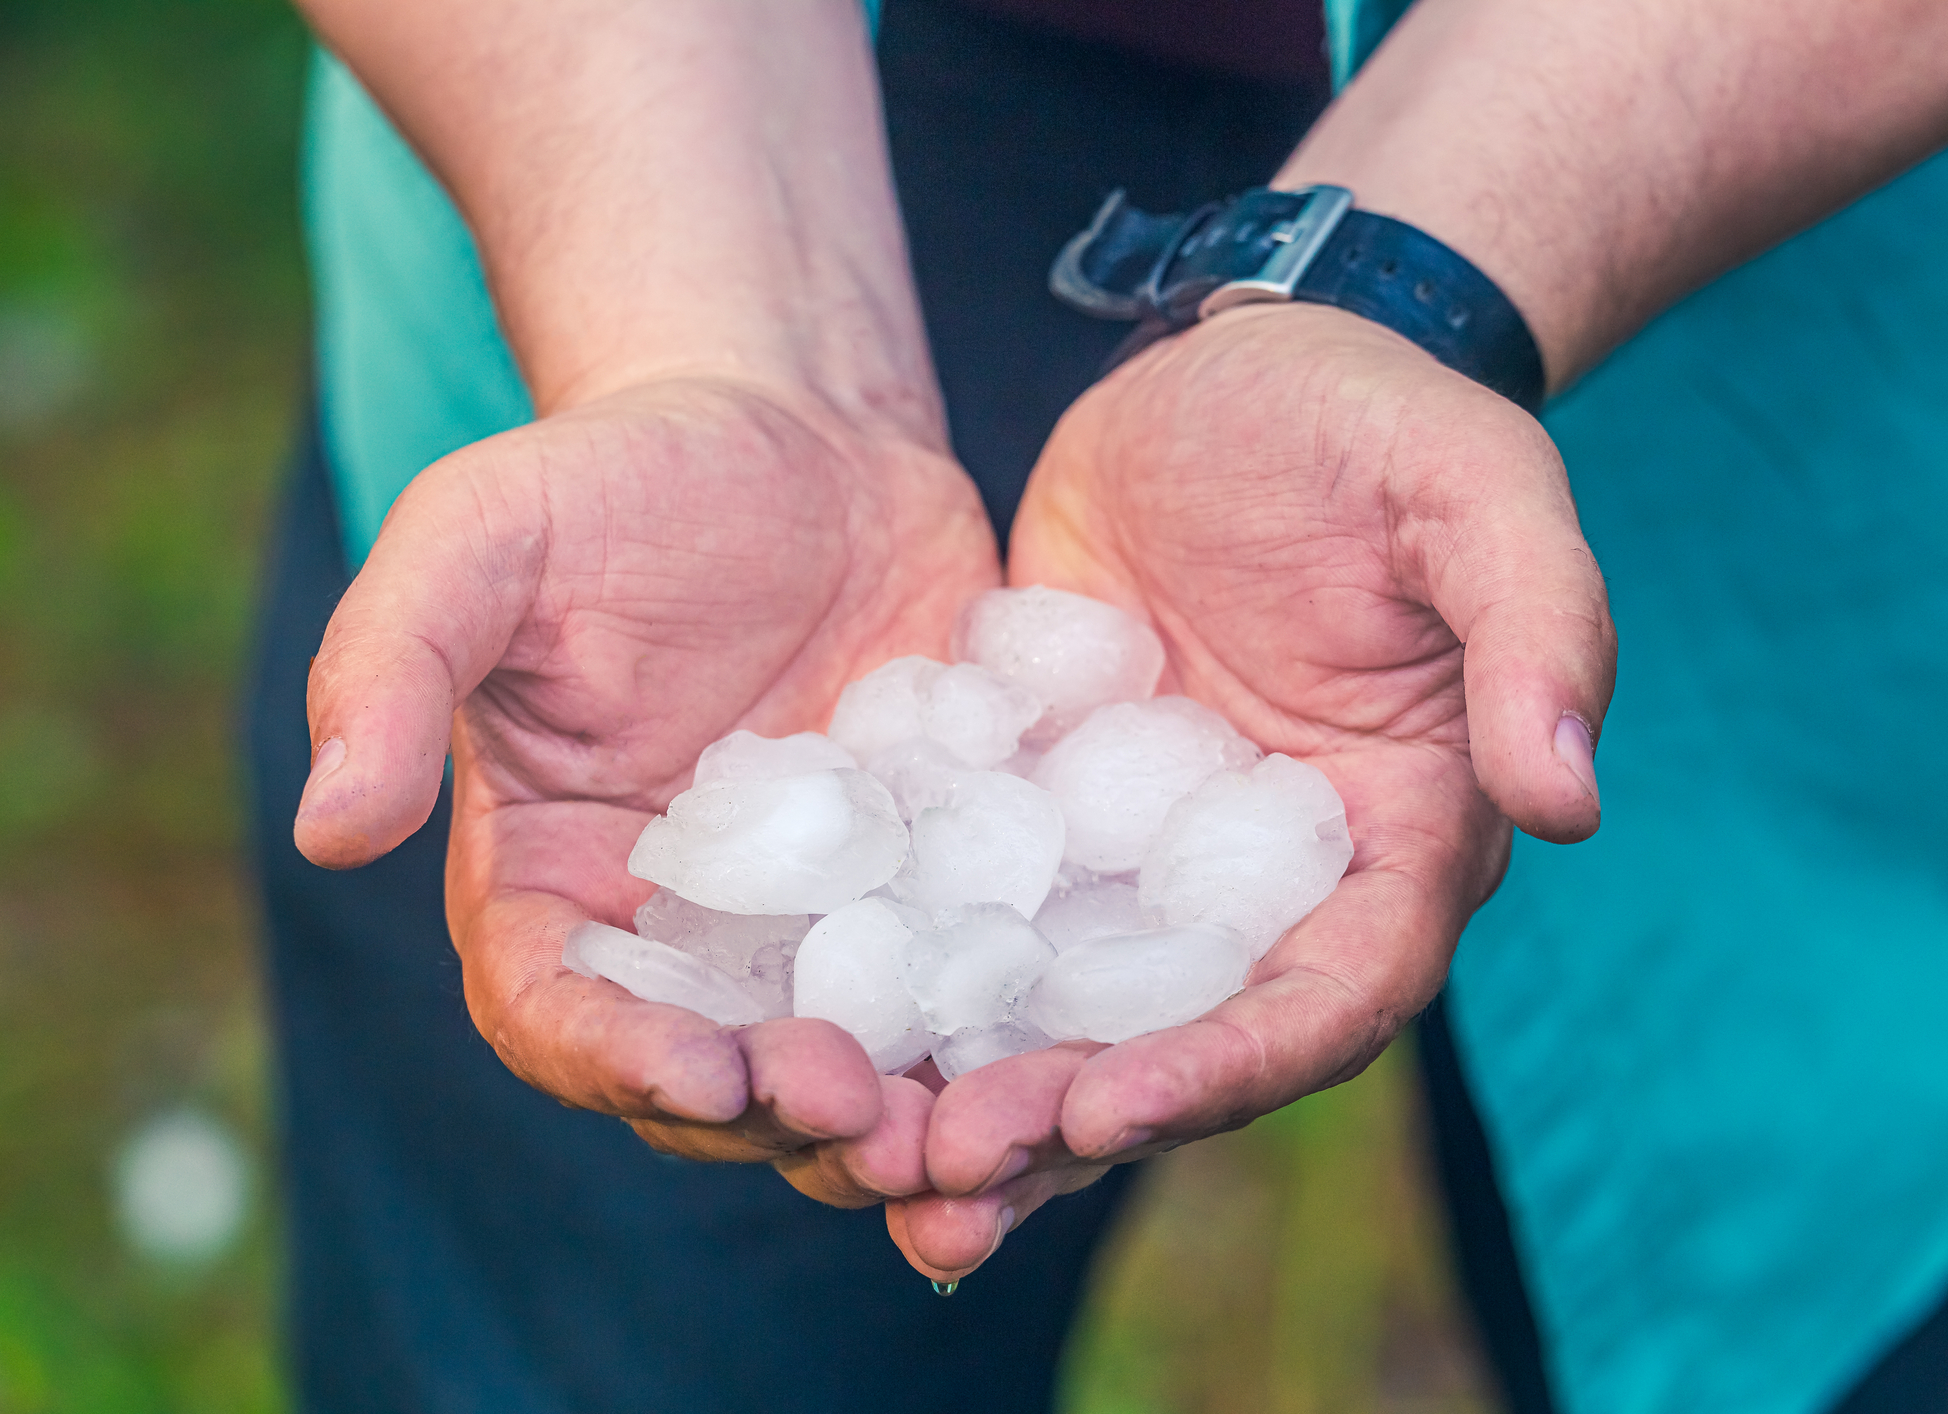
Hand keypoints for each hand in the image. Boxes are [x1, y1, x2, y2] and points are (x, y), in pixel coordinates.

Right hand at [291, 373, 997, 1206]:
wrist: (800, 431)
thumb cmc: (615, 474)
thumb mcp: (483, 536)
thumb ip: (389, 666)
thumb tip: (323, 830)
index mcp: (553, 882)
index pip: (558, 1014)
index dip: (617, 1060)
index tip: (699, 1070)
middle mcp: (681, 932)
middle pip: (715, 1076)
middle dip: (779, 1118)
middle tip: (863, 1116)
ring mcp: (816, 924)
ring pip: (848, 1063)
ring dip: (900, 1115)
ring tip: (969, 1126)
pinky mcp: (930, 891)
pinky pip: (964, 985)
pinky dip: (1002, 1033)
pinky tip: (1065, 1044)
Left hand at [890, 303, 1615, 1278]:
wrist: (1234, 370)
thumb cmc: (1374, 422)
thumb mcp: (1472, 493)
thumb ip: (1537, 632)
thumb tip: (1571, 799)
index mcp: (1396, 840)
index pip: (1330, 995)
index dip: (1230, 1066)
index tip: (1108, 1109)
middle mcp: (1270, 882)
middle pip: (1183, 1039)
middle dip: (1074, 1117)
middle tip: (947, 1178)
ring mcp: (1148, 854)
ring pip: (1070, 1006)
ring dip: (982, 1089)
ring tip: (872, 1152)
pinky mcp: (1048, 808)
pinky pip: (982, 908)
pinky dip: (917, 979)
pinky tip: (816, 1022)